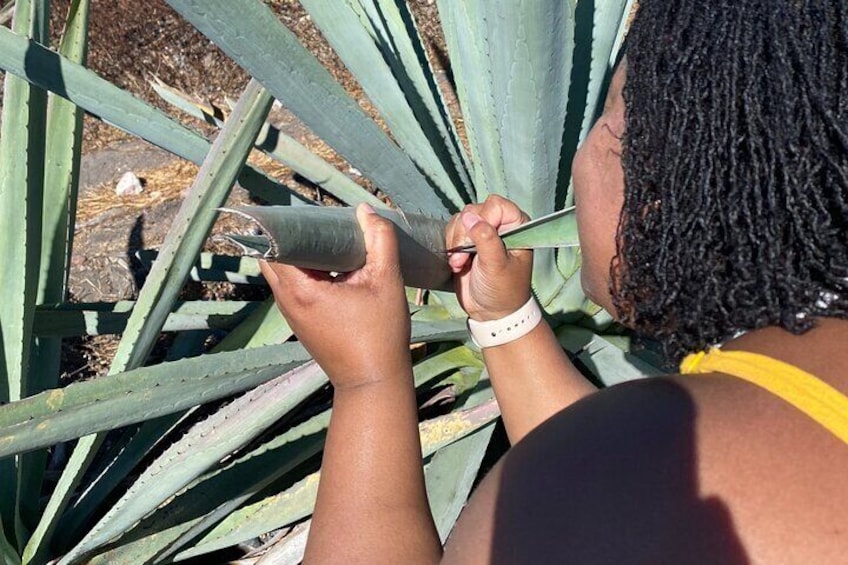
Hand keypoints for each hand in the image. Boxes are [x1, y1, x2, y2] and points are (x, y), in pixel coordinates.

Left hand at [260, 204, 411, 389]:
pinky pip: (293, 288)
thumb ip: (380, 240)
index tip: (304, 210)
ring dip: (299, 256)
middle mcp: (287, 302)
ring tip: (328, 242)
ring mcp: (292, 315)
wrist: (374, 381)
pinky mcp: (301, 324)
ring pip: (283, 273)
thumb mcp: (387, 281)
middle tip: (319, 224)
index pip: (274, 245)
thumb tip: (366, 212)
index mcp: (300, 289)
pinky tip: (332, 268)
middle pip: (273, 257)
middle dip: (292, 238)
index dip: (286, 224)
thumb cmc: (380, 333)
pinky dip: (305, 273)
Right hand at [446, 195, 532, 320]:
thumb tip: (469, 217)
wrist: (491, 312)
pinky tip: (457, 263)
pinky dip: (451, 245)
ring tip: (461, 263)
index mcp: (516, 226)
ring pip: (460, 220)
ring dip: (456, 242)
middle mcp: (500, 224)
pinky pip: (452, 230)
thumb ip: (485, 238)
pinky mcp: (467, 241)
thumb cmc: (503, 290)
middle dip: (465, 234)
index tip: (480, 243)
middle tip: (467, 257)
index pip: (495, 205)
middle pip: (474, 211)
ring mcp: (482, 232)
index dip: (483, 220)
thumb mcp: (496, 265)